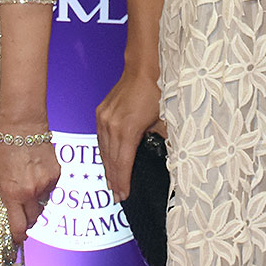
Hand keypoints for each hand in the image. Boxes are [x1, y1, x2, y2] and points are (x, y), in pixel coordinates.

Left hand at [0, 131, 59, 244]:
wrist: (24, 127)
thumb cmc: (3, 149)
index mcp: (13, 194)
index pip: (19, 227)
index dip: (18, 236)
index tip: (16, 238)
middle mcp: (32, 191)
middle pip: (34, 219)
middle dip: (27, 220)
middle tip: (20, 212)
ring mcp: (46, 183)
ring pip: (43, 202)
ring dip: (35, 200)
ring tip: (26, 183)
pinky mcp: (56, 174)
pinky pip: (50, 189)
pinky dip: (43, 186)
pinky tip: (34, 173)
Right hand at [95, 71, 163, 200]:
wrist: (142, 69)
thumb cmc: (156, 91)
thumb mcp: (165, 119)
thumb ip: (163, 140)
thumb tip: (165, 155)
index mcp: (128, 130)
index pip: (123, 163)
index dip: (123, 182)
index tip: (123, 196)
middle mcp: (111, 126)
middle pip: (110, 160)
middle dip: (114, 180)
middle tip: (117, 196)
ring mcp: (103, 119)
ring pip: (103, 150)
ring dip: (107, 168)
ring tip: (112, 184)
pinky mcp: (100, 113)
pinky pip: (100, 139)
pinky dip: (104, 152)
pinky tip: (107, 161)